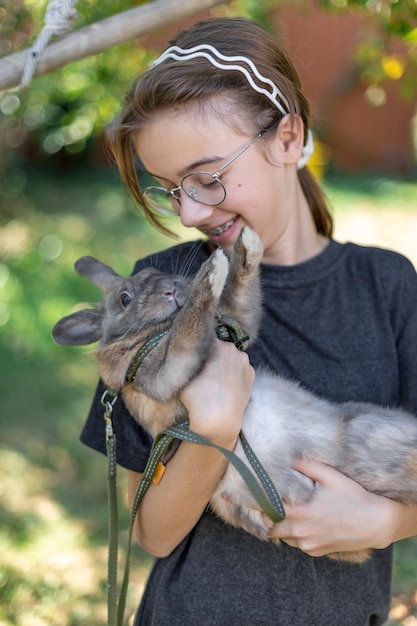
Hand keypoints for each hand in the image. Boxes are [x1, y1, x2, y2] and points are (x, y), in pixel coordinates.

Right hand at [179, 340, 254, 445]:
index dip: (199, 347)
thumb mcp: (183, 375)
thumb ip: (187, 360)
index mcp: (215, 344)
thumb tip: (187, 355)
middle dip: (213, 354)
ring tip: (216, 380)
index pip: (206, 339)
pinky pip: (240, 368)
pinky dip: (234, 374)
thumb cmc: (197, 397)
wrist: (219, 419)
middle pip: (220, 346)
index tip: (195, 357)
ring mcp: (245, 361)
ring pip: (231, 357)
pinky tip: (226, 386)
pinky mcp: (252, 374)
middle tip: (204, 369)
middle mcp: (232, 349)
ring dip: (225, 363)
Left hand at [269, 457, 399, 557]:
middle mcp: (302, 533)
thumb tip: (288, 459)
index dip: (260, 503)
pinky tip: (304, 522)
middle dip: (268, 516)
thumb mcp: (331, 476)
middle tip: (270, 503)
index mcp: (302, 514)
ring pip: (283, 537)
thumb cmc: (353, 497)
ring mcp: (309, 545)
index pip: (268, 511)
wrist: (375, 524)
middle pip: (271, 528)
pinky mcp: (316, 552)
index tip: (257, 495)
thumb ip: (307, 466)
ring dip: (282, 526)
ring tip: (288, 511)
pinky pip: (297, 544)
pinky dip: (295, 535)